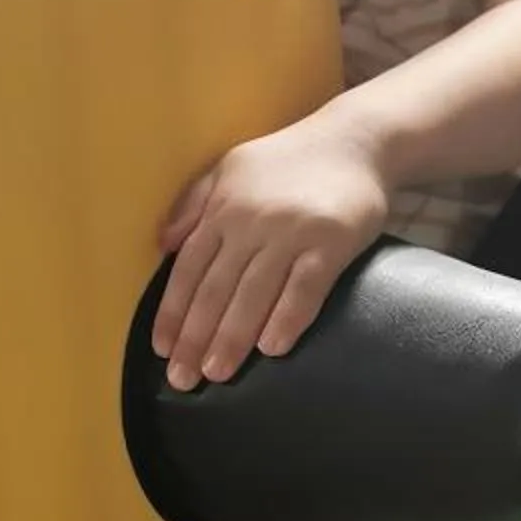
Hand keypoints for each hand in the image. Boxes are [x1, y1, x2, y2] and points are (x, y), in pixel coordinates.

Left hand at [153, 119, 390, 390]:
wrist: (357, 140)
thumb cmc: (290, 159)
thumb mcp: (232, 168)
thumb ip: (195, 204)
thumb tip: (162, 243)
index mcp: (223, 208)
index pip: (188, 270)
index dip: (173, 313)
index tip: (163, 351)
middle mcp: (251, 221)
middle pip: (216, 289)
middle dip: (196, 338)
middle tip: (184, 380)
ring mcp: (292, 231)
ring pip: (254, 294)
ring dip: (233, 339)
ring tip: (218, 374)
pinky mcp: (331, 241)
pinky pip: (305, 287)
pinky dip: (287, 318)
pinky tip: (272, 349)